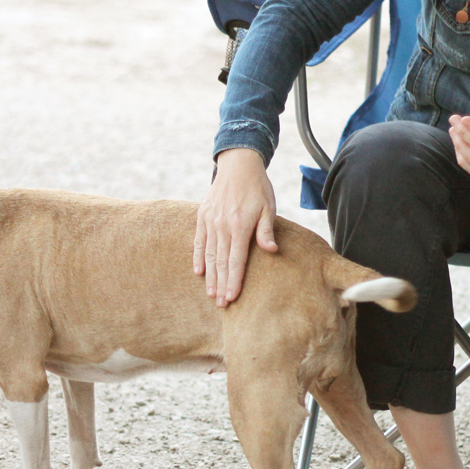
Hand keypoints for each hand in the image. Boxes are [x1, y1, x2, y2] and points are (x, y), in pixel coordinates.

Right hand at [193, 147, 277, 307]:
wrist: (238, 164)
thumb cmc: (258, 188)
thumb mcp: (268, 207)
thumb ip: (266, 230)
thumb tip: (271, 250)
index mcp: (239, 225)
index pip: (236, 260)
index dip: (234, 280)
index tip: (232, 298)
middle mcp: (221, 225)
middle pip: (220, 262)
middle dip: (221, 285)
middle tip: (221, 304)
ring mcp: (210, 221)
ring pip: (209, 255)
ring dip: (210, 277)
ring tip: (211, 294)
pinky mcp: (202, 216)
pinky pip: (199, 241)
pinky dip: (198, 258)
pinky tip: (199, 273)